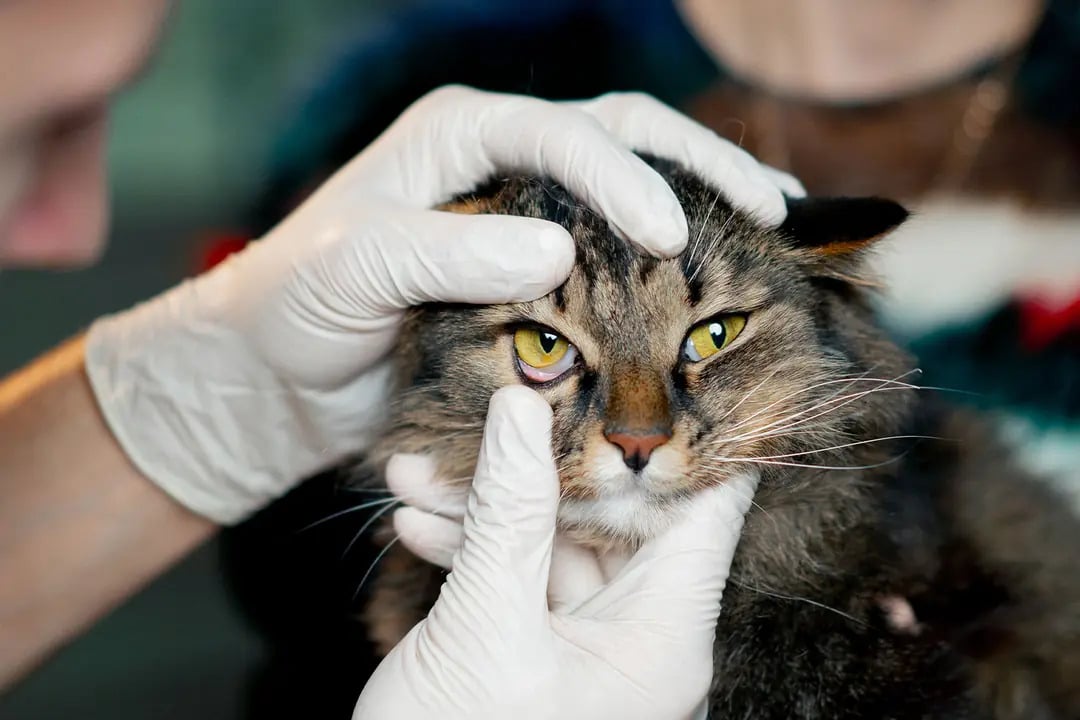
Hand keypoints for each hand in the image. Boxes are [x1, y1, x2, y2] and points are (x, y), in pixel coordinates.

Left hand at [85, 85, 797, 523]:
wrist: (282, 369)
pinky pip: (622, 242)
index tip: (668, 238)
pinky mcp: (538, 264)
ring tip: (773, 224)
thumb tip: (559, 249)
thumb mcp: (355, 272)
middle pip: (622, 134)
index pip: (563, 135)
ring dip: (704, 196)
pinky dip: (677, 248)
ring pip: (635, 178)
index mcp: (460, 136)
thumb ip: (446, 255)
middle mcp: (502, 159)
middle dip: (698, 168)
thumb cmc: (298, 309)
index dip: (623, 179)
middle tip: (767, 212)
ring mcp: (525, 208)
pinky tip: (718, 271)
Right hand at [354, 386, 756, 719]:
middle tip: (485, 417)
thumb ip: (506, 515)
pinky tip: (418, 520)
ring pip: (553, 537)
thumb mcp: (485, 628)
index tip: (648, 367)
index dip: (683, 435)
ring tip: (416, 472)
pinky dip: (471, 543)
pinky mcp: (541, 644)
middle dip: (537, 465)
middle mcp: (640, 634)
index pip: (705, 508)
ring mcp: (589, 641)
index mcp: (664, 636)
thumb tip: (522, 410)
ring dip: (486, 503)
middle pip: (613, 513)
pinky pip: (519, 573)